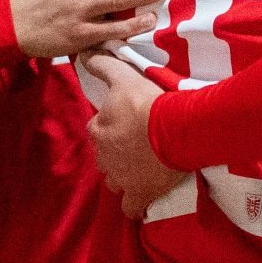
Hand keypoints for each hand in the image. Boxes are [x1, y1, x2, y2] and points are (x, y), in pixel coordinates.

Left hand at [83, 52, 186, 220]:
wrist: (177, 128)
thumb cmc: (149, 103)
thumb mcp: (123, 78)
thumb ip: (103, 66)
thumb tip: (84, 54)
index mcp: (98, 129)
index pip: (97, 129)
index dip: (111, 125)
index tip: (129, 122)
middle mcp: (104, 157)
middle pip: (105, 157)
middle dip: (117, 152)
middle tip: (139, 144)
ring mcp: (121, 178)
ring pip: (115, 181)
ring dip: (124, 175)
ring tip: (143, 167)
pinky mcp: (139, 194)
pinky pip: (131, 208)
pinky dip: (135, 204)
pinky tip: (143, 196)